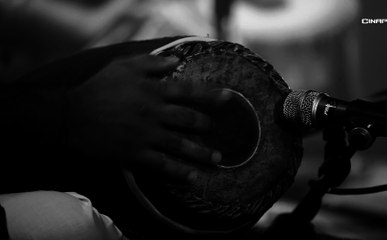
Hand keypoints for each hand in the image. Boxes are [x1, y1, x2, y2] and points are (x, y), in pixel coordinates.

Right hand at [66, 54, 229, 181]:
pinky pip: (161, 166)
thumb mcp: (123, 66)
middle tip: (218, 130)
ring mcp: (146, 135)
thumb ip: (151, 62)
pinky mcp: (135, 154)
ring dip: (202, 153)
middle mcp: (154, 113)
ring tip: (217, 159)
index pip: (189, 91)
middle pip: (190, 120)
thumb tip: (176, 61)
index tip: (230, 98)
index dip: (212, 94)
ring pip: (181, 145)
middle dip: (208, 125)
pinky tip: (192, 178)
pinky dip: (178, 173)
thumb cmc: (98, 87)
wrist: (70, 116)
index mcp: (153, 91)